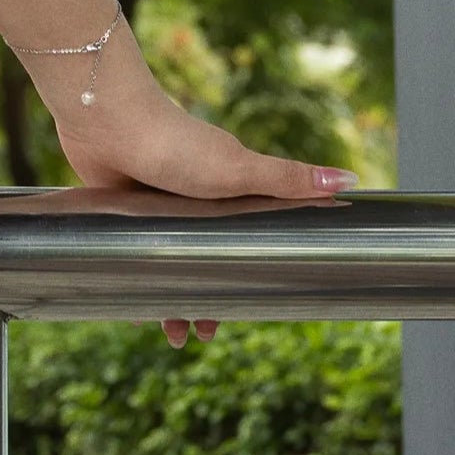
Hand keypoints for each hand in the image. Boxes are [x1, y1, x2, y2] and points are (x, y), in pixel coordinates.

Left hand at [43, 44, 358, 348]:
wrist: (105, 118)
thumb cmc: (174, 142)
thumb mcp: (238, 169)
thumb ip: (287, 180)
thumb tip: (350, 179)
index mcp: (225, 192)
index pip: (244, 244)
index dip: (248, 277)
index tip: (252, 310)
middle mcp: (190, 201)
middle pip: (203, 259)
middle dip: (206, 297)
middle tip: (205, 332)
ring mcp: (155, 206)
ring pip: (167, 262)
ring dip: (170, 297)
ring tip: (171, 335)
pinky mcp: (121, 208)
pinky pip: (132, 252)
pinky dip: (133, 277)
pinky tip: (128, 305)